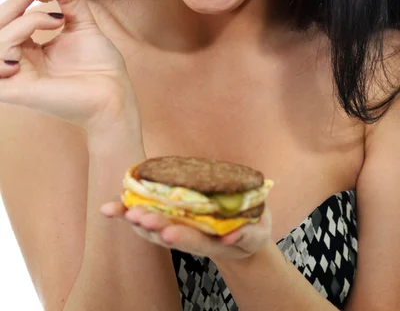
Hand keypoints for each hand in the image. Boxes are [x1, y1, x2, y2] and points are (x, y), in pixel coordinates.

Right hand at [0, 0, 139, 133]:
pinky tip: (29, 50)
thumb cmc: (101, 66)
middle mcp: (17, 63)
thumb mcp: (82, 23)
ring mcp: (15, 77)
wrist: (114, 93)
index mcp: (28, 50)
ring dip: (22, 23)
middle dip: (13, 4)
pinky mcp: (16, 91)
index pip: (8, 20)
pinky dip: (5, 50)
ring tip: (55, 21)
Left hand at [101, 202, 271, 263]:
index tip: (168, 233)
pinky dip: (128, 212)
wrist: (241, 235)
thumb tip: (231, 237)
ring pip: (154, 227)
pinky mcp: (170, 218)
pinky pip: (147, 214)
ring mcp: (179, 227)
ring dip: (136, 220)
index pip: (195, 240)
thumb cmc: (251, 230)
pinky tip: (110, 209)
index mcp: (212, 241)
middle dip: (153, 224)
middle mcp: (191, 236)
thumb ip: (248, 234)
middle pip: (169, 232)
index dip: (182, 237)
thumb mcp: (256, 233)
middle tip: (138, 216)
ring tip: (121, 212)